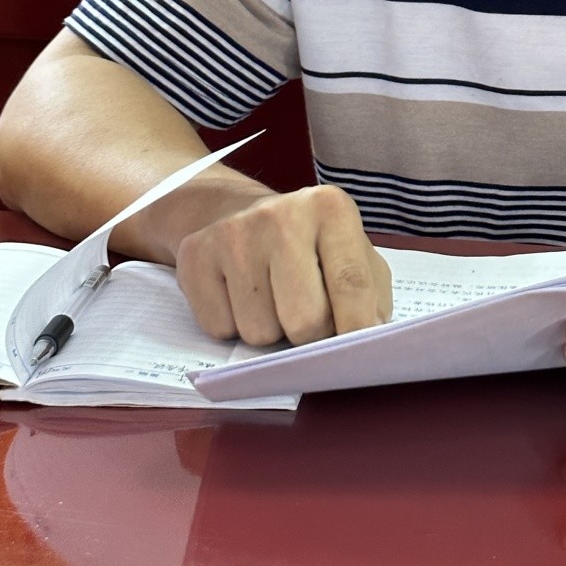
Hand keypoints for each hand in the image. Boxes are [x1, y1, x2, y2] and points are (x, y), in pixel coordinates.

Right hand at [175, 184, 391, 345]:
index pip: (352, 282)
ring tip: (271, 299)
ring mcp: (234, 232)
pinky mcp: (195, 254)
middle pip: (304, 320)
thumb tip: (370, 337)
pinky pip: (219, 328)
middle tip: (307, 319)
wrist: (235, 211)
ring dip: (269, 331)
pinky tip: (239, 295)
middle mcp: (281, 215)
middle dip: (309, 335)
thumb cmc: (307, 243)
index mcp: (330, 208)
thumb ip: (369, 293)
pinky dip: (232, 326)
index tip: (361, 357)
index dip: (359, 329)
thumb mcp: (351, 252)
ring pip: (259, 332)